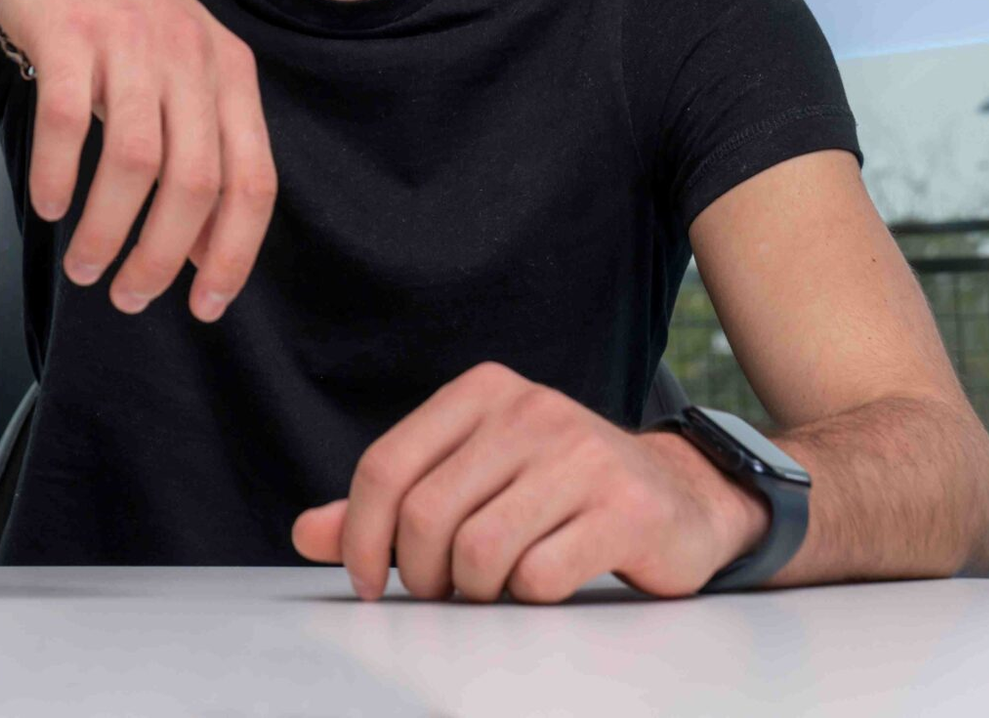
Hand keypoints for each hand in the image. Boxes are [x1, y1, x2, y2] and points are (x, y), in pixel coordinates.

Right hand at [0, 0, 276, 320]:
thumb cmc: (120, 20)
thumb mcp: (181, 76)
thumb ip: (202, 154)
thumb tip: (209, 255)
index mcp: (230, 75)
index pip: (252, 182)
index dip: (233, 254)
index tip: (205, 307)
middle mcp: (191, 58)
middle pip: (195, 181)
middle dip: (162, 256)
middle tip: (128, 296)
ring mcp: (131, 43)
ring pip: (135, 161)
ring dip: (107, 228)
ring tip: (84, 268)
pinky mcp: (71, 33)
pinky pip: (68, 120)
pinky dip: (59, 174)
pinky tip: (49, 205)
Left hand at [290, 363, 769, 602]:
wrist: (681, 500)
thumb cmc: (559, 494)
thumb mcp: (472, 481)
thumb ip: (389, 505)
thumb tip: (307, 533)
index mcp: (483, 392)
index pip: (385, 466)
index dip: (360, 536)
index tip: (367, 580)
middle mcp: (531, 410)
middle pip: (425, 514)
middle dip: (420, 574)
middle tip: (440, 592)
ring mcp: (582, 454)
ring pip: (479, 551)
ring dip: (474, 591)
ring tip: (493, 588)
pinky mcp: (625, 508)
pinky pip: (539, 575)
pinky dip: (529, 596)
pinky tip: (545, 583)